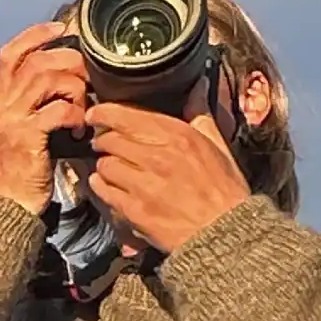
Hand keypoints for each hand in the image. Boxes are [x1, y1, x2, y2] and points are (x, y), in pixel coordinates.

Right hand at [0, 23, 90, 210]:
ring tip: (84, 104)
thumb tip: (69, 79)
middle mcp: (1, 105)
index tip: (61, 27)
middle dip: (67, 60)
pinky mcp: (26, 138)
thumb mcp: (23, 129)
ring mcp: (11, 121)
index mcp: (0, 100)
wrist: (8, 205)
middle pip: (35, 61)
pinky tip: (80, 128)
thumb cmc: (23, 168)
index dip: (35, 34)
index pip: (10, 54)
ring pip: (45, 79)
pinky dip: (74, 114)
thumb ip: (36, 103)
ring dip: (73, 87)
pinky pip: (56, 110)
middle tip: (87, 73)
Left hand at [83, 102, 254, 254]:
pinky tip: (108, 186)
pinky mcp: (134, 210)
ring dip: (103, 165)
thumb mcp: (218, 146)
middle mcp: (158, 157)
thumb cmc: (223, 191)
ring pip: (104, 165)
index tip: (95, 113)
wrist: (224, 232)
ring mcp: (144, 184)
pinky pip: (104, 190)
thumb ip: (201, 116)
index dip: (104, 113)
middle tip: (103, 144)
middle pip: (110, 139)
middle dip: (103, 141)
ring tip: (111, 168)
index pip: (127, 116)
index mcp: (178, 136)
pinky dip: (101, 186)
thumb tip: (196, 87)